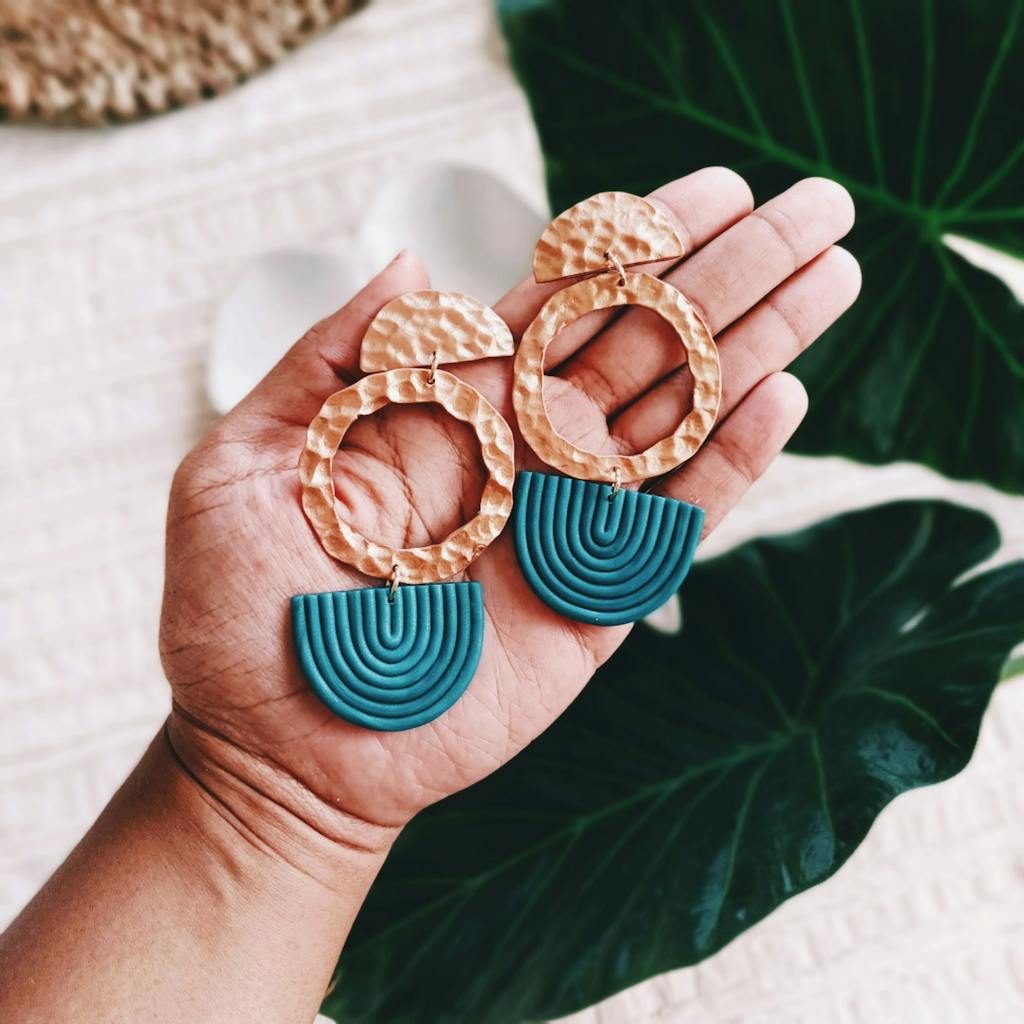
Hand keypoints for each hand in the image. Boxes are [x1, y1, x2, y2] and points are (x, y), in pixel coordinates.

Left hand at [160, 168, 858, 852]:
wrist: (272, 754)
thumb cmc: (237, 616)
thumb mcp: (246, 464)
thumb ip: (325, 361)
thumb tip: (407, 259)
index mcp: (444, 413)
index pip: (554, 305)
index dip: (630, 244)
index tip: (710, 190)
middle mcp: (518, 459)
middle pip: (637, 345)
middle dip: (724, 275)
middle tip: (811, 208)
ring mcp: (561, 531)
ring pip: (672, 419)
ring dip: (752, 347)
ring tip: (830, 276)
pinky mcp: (589, 607)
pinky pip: (667, 526)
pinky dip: (725, 464)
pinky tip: (782, 397)